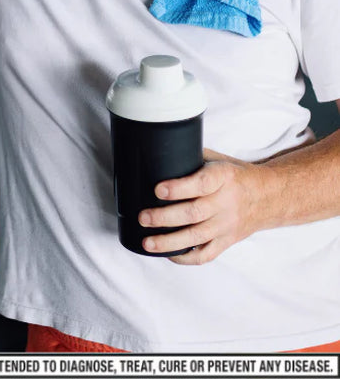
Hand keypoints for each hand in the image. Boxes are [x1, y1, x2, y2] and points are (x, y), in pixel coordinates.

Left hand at [138, 149, 270, 264]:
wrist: (268, 196)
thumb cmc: (234, 175)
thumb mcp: (217, 159)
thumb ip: (191, 158)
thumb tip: (157, 154)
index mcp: (223, 177)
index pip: (201, 183)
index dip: (179, 188)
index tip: (157, 190)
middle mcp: (227, 202)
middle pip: (194, 213)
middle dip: (165, 217)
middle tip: (143, 217)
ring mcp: (228, 224)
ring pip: (198, 236)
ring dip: (170, 242)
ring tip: (147, 242)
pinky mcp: (228, 241)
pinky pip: (207, 254)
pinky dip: (187, 257)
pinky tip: (168, 254)